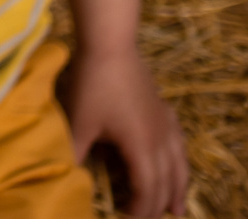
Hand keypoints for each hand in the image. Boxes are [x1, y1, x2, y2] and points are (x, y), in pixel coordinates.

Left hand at [65, 46, 188, 216]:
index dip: (140, 208)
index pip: (147, 188)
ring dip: (178, 188)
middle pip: (167, 181)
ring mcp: (166, 123)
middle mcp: (161, 139)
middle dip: (160, 204)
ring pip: (180, 164)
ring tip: (177, 208)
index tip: (126, 218)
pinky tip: (175, 161)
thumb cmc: (93, 84)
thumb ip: (75, 154)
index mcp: (142, 147)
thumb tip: (67, 177)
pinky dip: (179, 161)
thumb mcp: (79, 123)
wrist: (110, 45)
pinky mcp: (164, 109)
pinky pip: (179, 143)